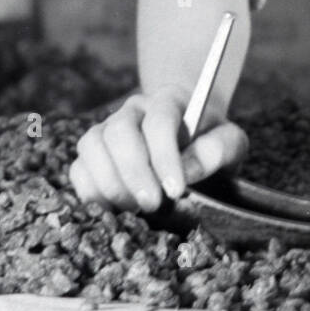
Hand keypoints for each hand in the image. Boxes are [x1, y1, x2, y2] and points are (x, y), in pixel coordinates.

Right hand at [69, 85, 247, 212]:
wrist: (192, 140)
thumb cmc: (211, 142)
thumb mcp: (230, 143)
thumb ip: (218, 150)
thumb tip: (188, 171)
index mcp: (169, 100)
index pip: (159, 121)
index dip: (164, 156)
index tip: (176, 190)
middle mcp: (134, 110)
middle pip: (119, 132)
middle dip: (134, 173)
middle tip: (154, 204)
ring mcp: (108, 129)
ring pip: (91, 147)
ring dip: (111, 184)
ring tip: (136, 209)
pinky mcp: (93, 155)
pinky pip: (79, 170)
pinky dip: (92, 193)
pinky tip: (116, 210)